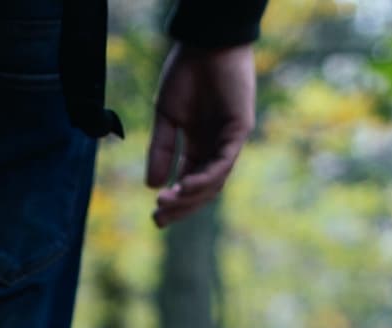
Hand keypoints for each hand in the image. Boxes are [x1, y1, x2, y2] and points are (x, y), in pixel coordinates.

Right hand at [146, 44, 255, 228]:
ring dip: (190, 196)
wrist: (205, 43)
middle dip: (181, 207)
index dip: (173, 202)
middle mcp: (216, 146)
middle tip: (158, 219)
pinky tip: (185, 185)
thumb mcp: (166, 117)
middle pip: (202, 189)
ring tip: (167, 202)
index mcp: (199, 144)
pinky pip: (224, 162)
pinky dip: (206, 177)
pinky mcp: (239, 130)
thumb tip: (152, 185)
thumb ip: (160, 149)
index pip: (188, 181)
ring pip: (214, 181)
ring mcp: (229, 140)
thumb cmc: (186, 73)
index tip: (155, 217)